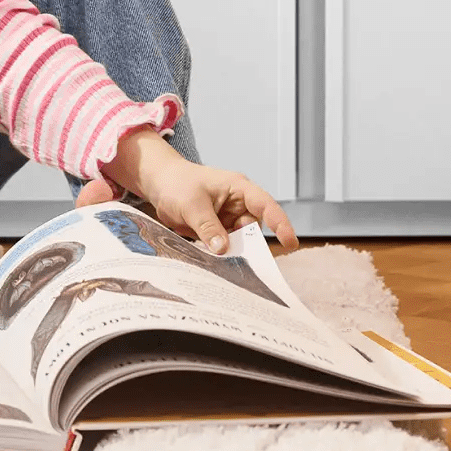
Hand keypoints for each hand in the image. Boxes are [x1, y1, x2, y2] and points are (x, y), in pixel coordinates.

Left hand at [88, 128, 298, 254]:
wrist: (160, 185)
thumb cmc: (178, 183)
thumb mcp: (192, 204)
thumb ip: (208, 226)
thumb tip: (223, 249)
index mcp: (238, 188)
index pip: (265, 205)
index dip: (280, 223)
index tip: (290, 242)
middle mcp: (238, 204)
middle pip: (254, 229)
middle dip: (251, 246)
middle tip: (246, 264)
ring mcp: (229, 218)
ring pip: (241, 241)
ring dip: (235, 254)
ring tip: (226, 266)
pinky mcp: (219, 231)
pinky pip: (227, 246)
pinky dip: (224, 256)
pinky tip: (218, 266)